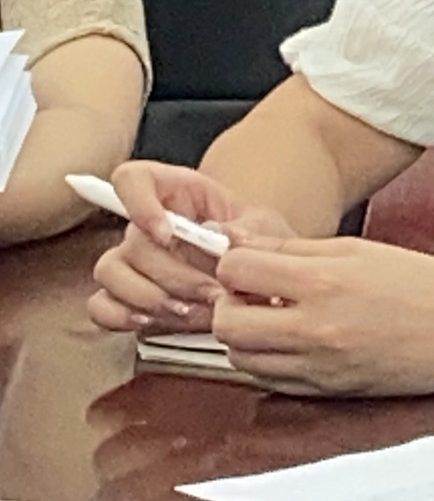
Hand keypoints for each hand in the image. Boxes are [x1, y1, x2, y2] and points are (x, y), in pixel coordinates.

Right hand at [87, 161, 294, 334]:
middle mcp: (147, 223)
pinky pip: (101, 305)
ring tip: (191, 311)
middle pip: (132, 240)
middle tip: (210, 292)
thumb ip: (248, 229)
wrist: (261, 282)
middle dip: (173, 273)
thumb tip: (221, 236)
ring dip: (150, 297)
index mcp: (176, 191)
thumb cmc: (258, 244)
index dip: (139, 203)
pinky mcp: (126, 296)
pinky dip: (122, 317)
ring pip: (110, 272)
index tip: (167, 233)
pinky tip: (155, 321)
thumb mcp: (265, 227)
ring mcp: (132, 260)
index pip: (133, 179)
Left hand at [209, 236, 433, 395]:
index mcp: (323, 283)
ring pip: (241, 359)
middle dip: (229, 302)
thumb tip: (244, 245)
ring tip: (276, 316)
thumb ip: (296, 249)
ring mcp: (318, 367)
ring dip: (246, 335)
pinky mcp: (326, 392)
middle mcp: (314, 330)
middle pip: (226, 323)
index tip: (247, 261)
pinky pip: (270, 381)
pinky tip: (294, 340)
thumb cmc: (424, 285)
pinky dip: (269, 361)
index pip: (237, 271)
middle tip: (251, 291)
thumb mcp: (359, 250)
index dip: (234, 261)